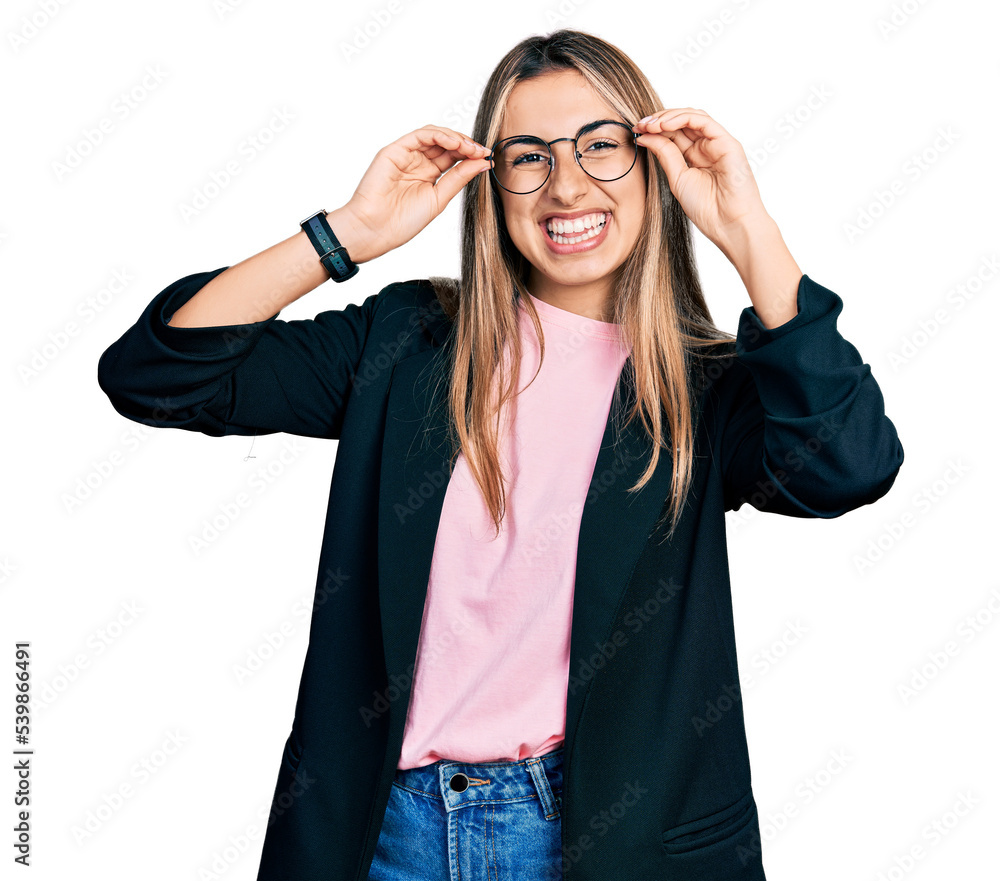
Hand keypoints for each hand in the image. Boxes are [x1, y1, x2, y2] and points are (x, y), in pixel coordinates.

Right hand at [336, 125, 491, 262]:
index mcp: (429, 175)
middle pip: (446, 144)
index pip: (454, 157)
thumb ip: (459, 178)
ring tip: (470, 148)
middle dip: (467, 145)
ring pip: (435, 136)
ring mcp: (406, 155)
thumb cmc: (402, 221)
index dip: (471, 155)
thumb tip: (482, 163)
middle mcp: (418, 162)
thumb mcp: (439, 199)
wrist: (374, 230)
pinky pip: (419, 135)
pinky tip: (454, 143)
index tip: (488, 158)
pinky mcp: (394, 151)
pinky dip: (439, 136)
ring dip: (455, 138)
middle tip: (482, 151)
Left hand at [633, 109, 769, 257]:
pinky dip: (682, 119)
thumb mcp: (677, 178)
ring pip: (692, 117)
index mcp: (695, 156)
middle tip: (639, 125)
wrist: (727, 223)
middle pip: (681, 122)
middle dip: (657, 120)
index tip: (636, 131)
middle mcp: (706, 146)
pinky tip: (664, 125)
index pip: (673, 134)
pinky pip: (703, 121)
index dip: (653, 130)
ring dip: (668, 117)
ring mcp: (717, 143)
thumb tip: (645, 135)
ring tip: (649, 124)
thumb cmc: (707, 207)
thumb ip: (664, 155)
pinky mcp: (727, 142)